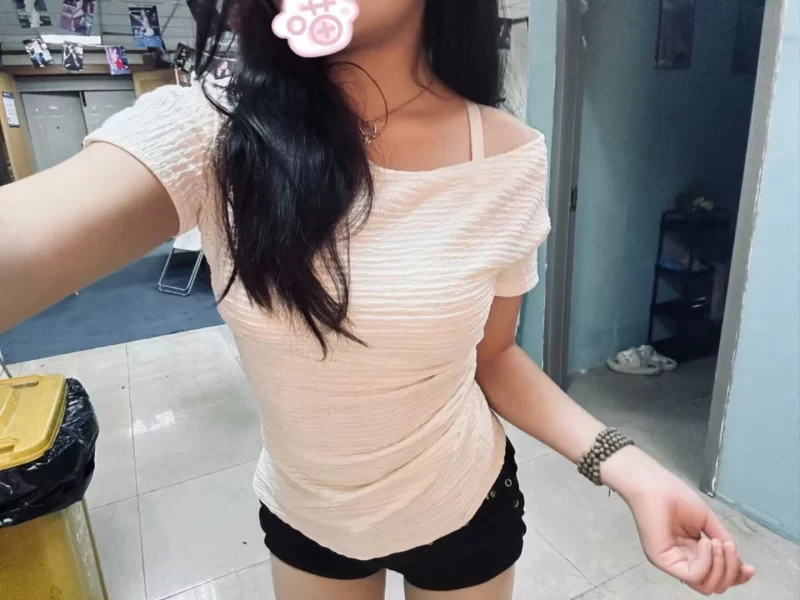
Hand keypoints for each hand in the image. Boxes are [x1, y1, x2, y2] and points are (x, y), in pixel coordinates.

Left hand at [604, 448, 755, 594]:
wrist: (654, 484)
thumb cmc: (675, 496)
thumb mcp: (707, 522)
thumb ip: (722, 543)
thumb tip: (739, 562)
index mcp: (692, 553)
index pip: (717, 576)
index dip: (736, 576)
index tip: (750, 568)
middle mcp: (682, 562)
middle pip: (714, 585)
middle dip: (731, 572)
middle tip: (730, 549)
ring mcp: (671, 563)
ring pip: (706, 585)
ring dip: (721, 566)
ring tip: (717, 543)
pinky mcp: (663, 561)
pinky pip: (694, 574)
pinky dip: (707, 561)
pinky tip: (707, 542)